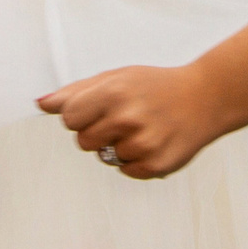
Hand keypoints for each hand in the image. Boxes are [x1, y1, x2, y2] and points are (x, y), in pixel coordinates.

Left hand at [39, 63, 233, 179]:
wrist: (206, 98)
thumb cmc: (156, 86)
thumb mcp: (116, 78)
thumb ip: (76, 92)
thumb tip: (41, 104)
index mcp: (113, 93)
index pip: (69, 118)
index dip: (81, 115)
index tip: (100, 108)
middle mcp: (126, 119)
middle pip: (82, 141)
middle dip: (97, 132)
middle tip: (125, 118)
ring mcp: (142, 144)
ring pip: (104, 157)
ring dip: (118, 146)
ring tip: (144, 128)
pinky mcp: (155, 165)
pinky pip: (125, 171)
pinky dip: (135, 160)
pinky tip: (153, 142)